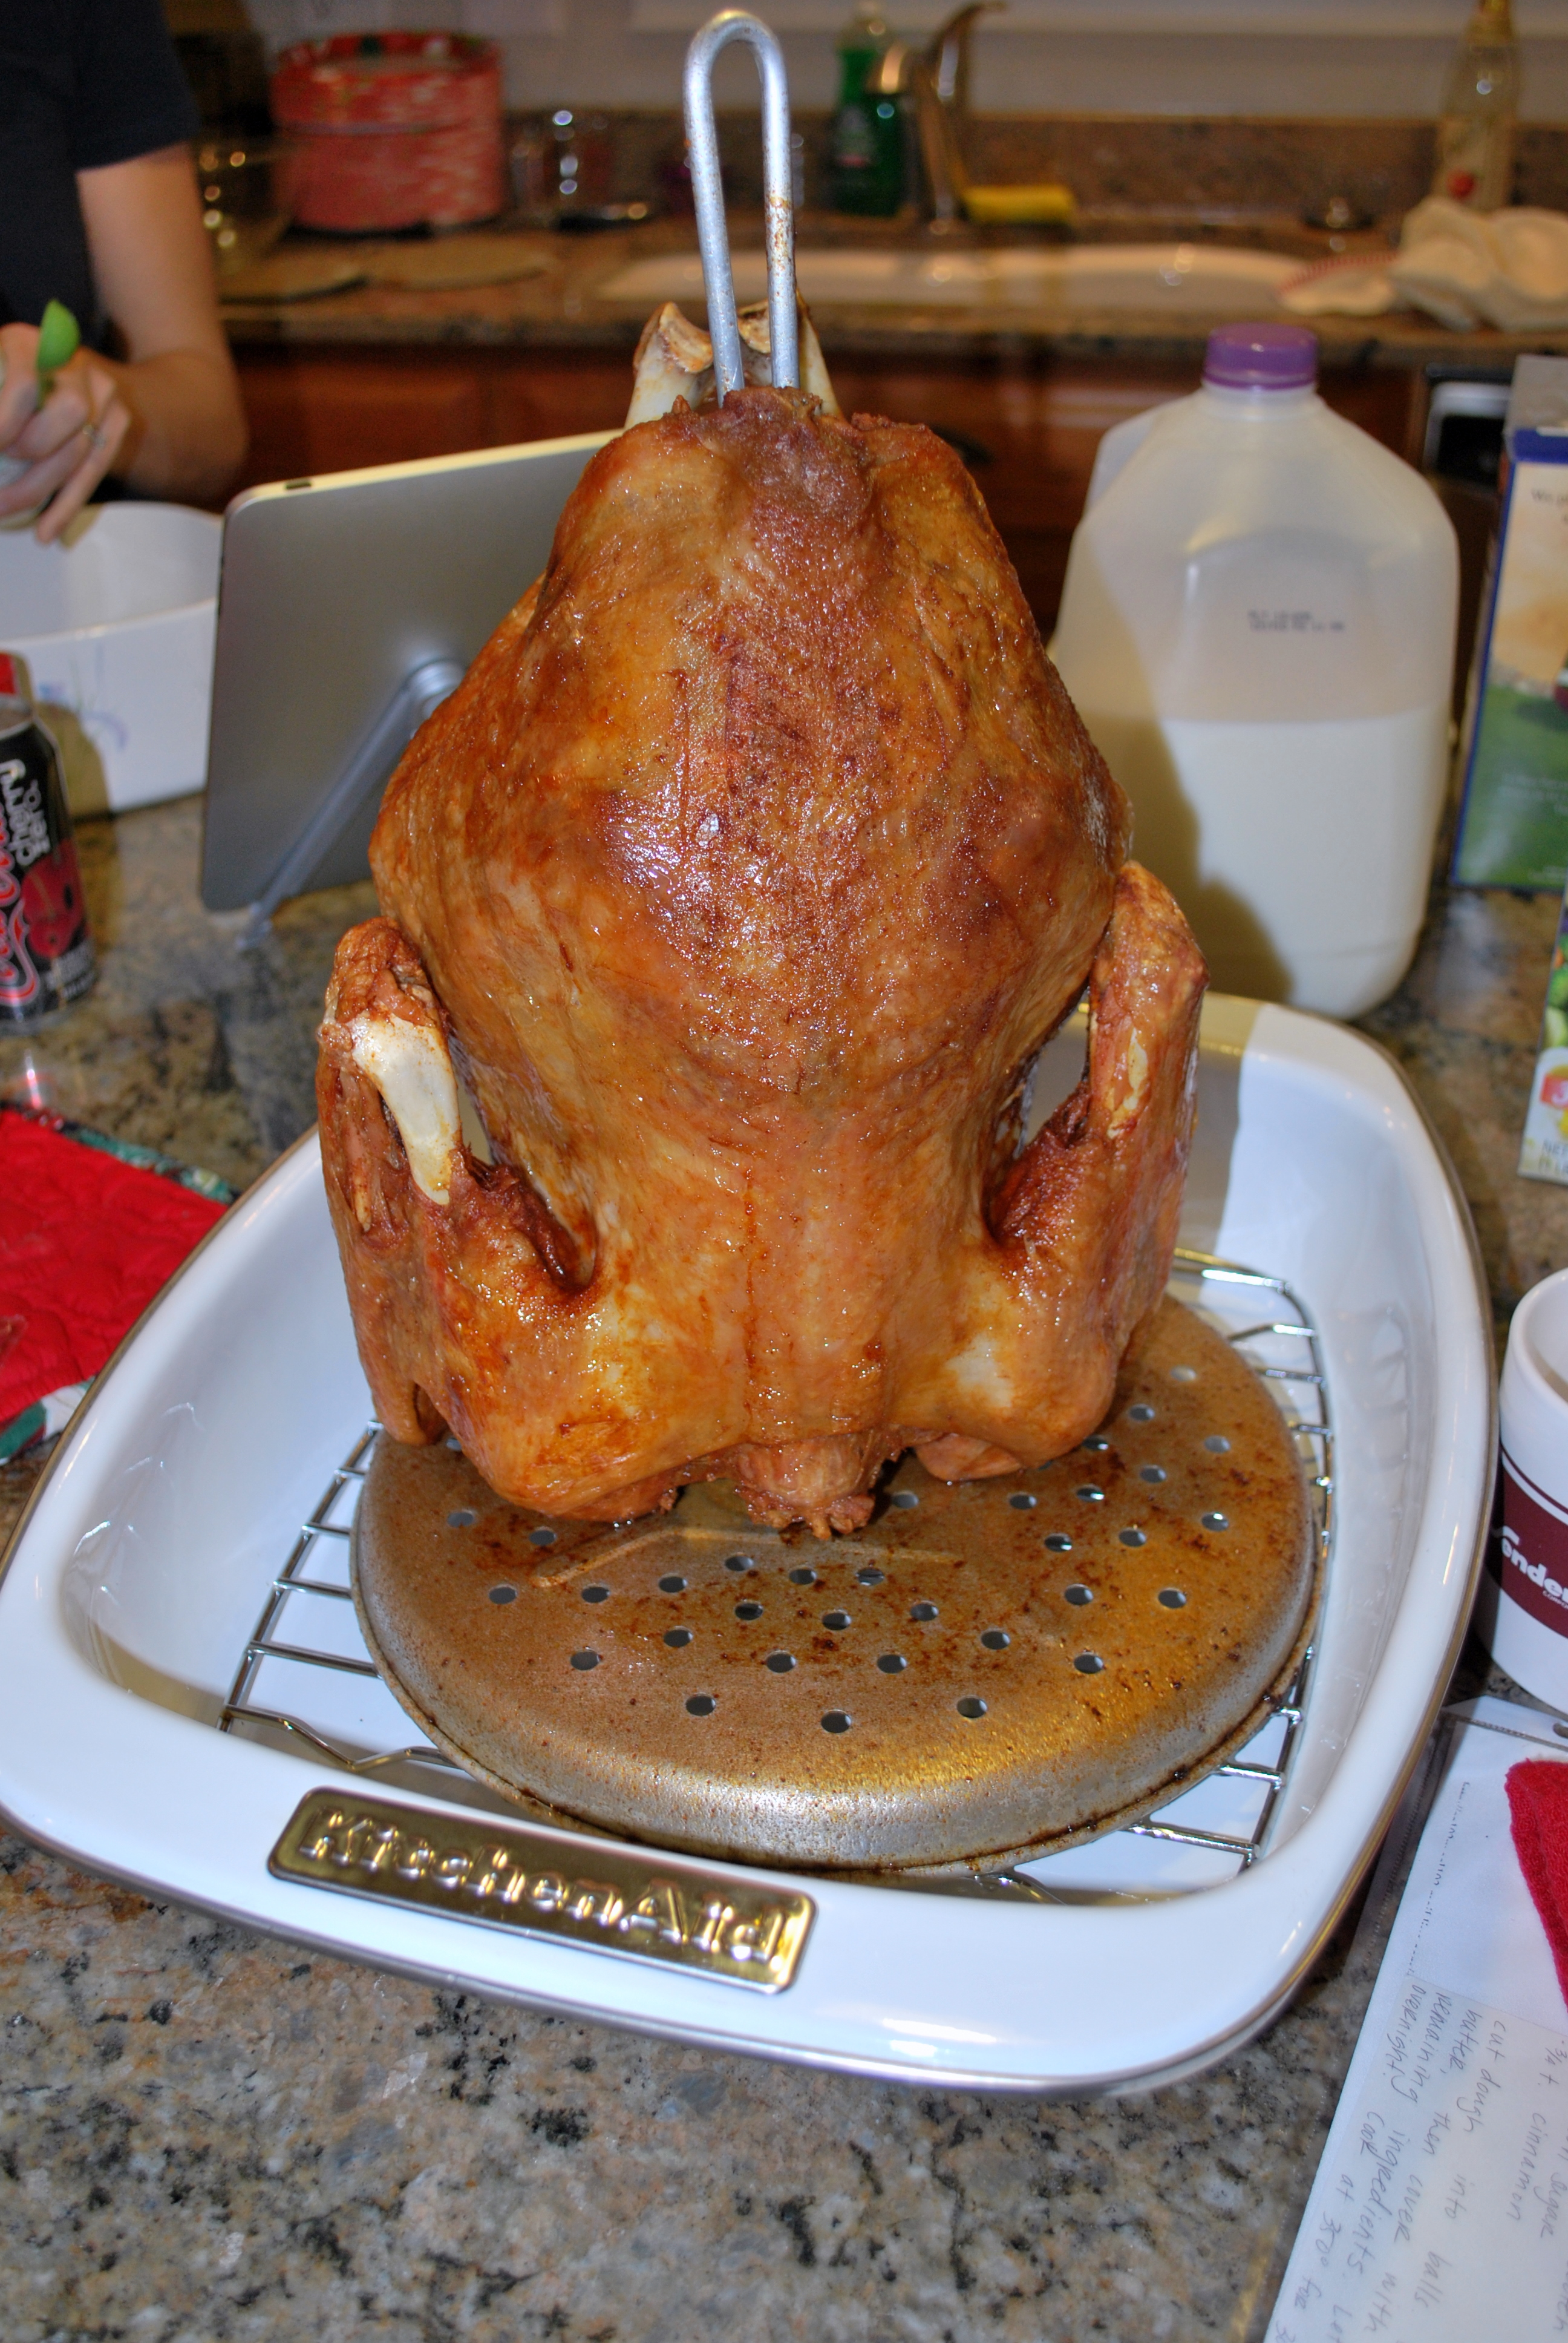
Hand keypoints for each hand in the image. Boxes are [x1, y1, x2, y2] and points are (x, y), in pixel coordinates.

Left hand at [0, 324, 132, 542]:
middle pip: (69, 415)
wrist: (77, 372)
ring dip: (38, 490)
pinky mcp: (118, 423)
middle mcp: (75, 364)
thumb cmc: (15, 379)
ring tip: (3, 510)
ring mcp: (104, 394)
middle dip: (30, 452)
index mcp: (31, 344)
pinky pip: (93, 473)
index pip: (25, 385)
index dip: (5, 424)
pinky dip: (65, 507)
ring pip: (81, 452)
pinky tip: (44, 533)